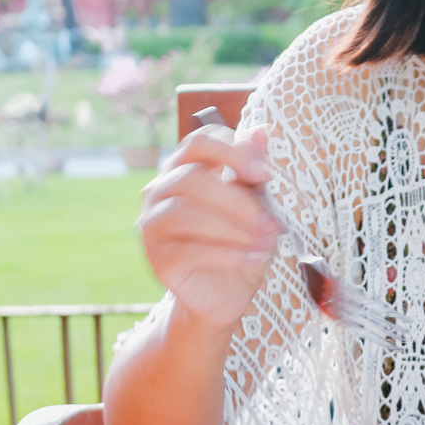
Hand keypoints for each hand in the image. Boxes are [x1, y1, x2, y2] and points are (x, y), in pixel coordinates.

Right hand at [138, 124, 280, 329]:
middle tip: (272, 223)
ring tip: (266, 243)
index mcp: (184, 169)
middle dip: (237, 201)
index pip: (198, 142)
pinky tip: (255, 259)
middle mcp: (160, 192)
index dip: (231, 152)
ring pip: (185, 213)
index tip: (265, 174)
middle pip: (190, 178)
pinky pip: (188, 250)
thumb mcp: (255, 206)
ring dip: (233, 228)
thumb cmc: (241, 243)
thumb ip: (253, 172)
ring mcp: (152, 225)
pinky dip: (228, 254)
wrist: (226, 295)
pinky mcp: (157, 259)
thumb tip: (264, 130)